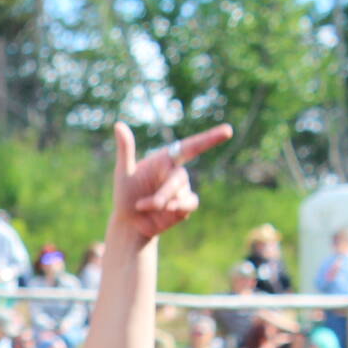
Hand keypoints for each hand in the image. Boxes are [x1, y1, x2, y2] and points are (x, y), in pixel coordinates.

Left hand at [110, 122, 232, 242]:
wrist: (129, 223)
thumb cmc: (125, 194)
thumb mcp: (123, 172)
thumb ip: (126, 149)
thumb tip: (118, 124)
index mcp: (165, 160)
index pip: (191, 146)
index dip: (209, 138)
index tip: (228, 130)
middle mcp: (176, 173)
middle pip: (179, 179)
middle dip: (162, 194)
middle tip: (141, 204)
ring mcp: (183, 190)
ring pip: (181, 195)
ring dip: (162, 203)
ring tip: (142, 207)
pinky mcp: (185, 207)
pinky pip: (189, 204)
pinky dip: (176, 209)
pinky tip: (164, 212)